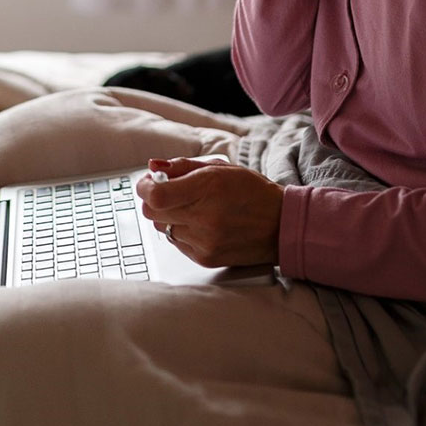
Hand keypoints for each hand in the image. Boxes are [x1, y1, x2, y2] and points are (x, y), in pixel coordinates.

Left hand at [135, 158, 282, 267]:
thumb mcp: (220, 168)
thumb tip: (154, 167)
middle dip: (153, 200)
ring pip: (162, 228)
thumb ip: (183, 166)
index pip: (155, 195)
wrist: (281, 226)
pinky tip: (200, 223)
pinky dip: (181, 231)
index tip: (148, 182)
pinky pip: (176, 242)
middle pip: (152, 213)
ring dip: (168, 216)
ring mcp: (204, 241)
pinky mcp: (205, 258)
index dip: (145, 187)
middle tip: (167, 192)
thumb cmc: (252, 192)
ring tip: (191, 208)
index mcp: (208, 188)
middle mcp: (205, 218)